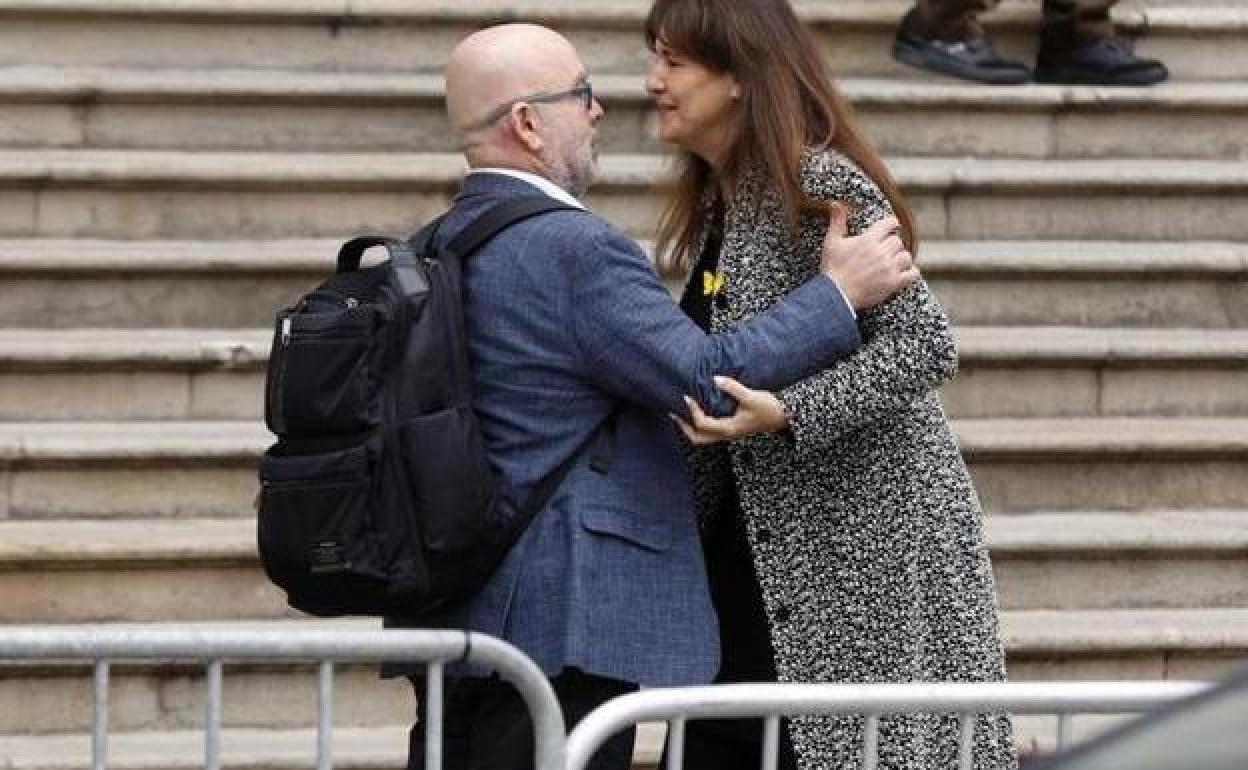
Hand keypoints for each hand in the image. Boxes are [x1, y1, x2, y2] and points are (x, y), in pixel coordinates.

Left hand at [672, 376, 787, 444]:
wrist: (783, 417)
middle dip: (684, 426)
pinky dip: (700, 422)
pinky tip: (699, 409)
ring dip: (690, 426)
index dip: (692, 411)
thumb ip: (732, 388)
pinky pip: (710, 430)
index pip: (702, 424)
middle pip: (697, 438)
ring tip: (682, 411)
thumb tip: (715, 379)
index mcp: (728, 429)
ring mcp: (728, 433)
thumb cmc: (769, 409)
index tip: (686, 396)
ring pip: (703, 436)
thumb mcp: (751, 397)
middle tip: (673, 412)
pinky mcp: (731, 428)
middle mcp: (726, 434)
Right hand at [818, 203, 918, 310]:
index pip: (889, 224)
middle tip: (887, 249)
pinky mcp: (893, 283)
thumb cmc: (832, 268)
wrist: (836, 295)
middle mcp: (881, 252)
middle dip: (893, 244)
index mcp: (868, 240)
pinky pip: (912, 274)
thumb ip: (837, 221)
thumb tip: (836, 203)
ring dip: (901, 258)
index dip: (891, 224)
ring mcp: (888, 268)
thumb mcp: (832, 242)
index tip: (891, 226)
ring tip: (895, 261)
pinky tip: (906, 273)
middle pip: (897, 241)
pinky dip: (911, 273)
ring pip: (906, 256)